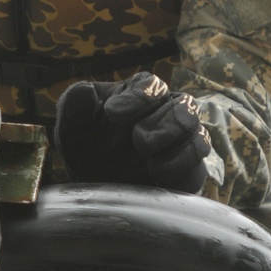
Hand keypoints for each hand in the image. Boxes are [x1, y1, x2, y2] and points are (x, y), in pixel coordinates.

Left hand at [55, 73, 211, 193]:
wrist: (94, 184)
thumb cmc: (85, 145)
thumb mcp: (72, 125)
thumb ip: (75, 106)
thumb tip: (84, 90)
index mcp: (140, 93)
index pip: (151, 85)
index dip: (138, 97)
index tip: (113, 114)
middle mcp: (167, 111)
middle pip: (183, 105)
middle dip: (162, 123)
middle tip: (138, 140)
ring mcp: (181, 141)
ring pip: (197, 134)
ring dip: (175, 146)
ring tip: (149, 160)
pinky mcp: (187, 171)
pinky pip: (197, 167)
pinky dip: (181, 169)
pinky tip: (158, 175)